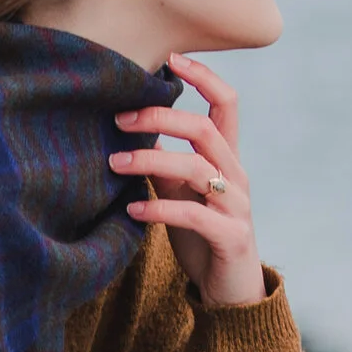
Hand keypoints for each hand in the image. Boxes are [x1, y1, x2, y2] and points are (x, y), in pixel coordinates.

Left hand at [109, 56, 264, 308]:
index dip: (204, 77)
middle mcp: (237, 176)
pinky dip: (160, 209)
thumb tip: (129, 129)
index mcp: (227, 159)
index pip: (227, 103)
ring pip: (198, 168)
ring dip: (151, 160)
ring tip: (114, 163)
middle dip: (161, 117)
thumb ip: (163, 163)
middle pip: (205, 129)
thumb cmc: (201, 236)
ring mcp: (237, 207)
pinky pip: (194, 216)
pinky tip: (133, 209)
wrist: (230, 292)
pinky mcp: (230, 237)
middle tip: (119, 119)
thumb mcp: (179, 193)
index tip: (171, 58)